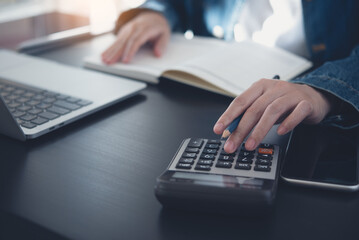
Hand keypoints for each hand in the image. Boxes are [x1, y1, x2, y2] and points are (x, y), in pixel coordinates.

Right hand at [102, 11, 169, 63]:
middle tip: (110, 62)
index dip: (130, 51)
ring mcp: (128, 29)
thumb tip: (158, 54)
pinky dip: (109, 48)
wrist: (152, 16)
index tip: (125, 61)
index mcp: (145, 29)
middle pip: (124, 42)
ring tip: (104, 60)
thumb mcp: (165, 35)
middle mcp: (134, 28)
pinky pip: (116, 40)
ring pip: (118, 41)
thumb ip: (162, 45)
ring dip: (110, 51)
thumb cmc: (158, 28)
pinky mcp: (124, 32)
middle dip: (116, 53)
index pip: (136, 41)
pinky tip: (104, 54)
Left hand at [213, 78, 331, 152]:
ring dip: (259, 130)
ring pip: (272, 111)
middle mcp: (274, 88)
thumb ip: (247, 116)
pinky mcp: (305, 103)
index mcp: (260, 87)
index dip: (228, 116)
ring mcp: (290, 94)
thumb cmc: (283, 103)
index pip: (240, 101)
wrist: (313, 97)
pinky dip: (288, 123)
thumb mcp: (263, 106)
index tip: (218, 129)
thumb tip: (229, 132)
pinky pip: (297, 113)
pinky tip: (280, 132)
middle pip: (254, 109)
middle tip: (232, 145)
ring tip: (250, 145)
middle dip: (241, 129)